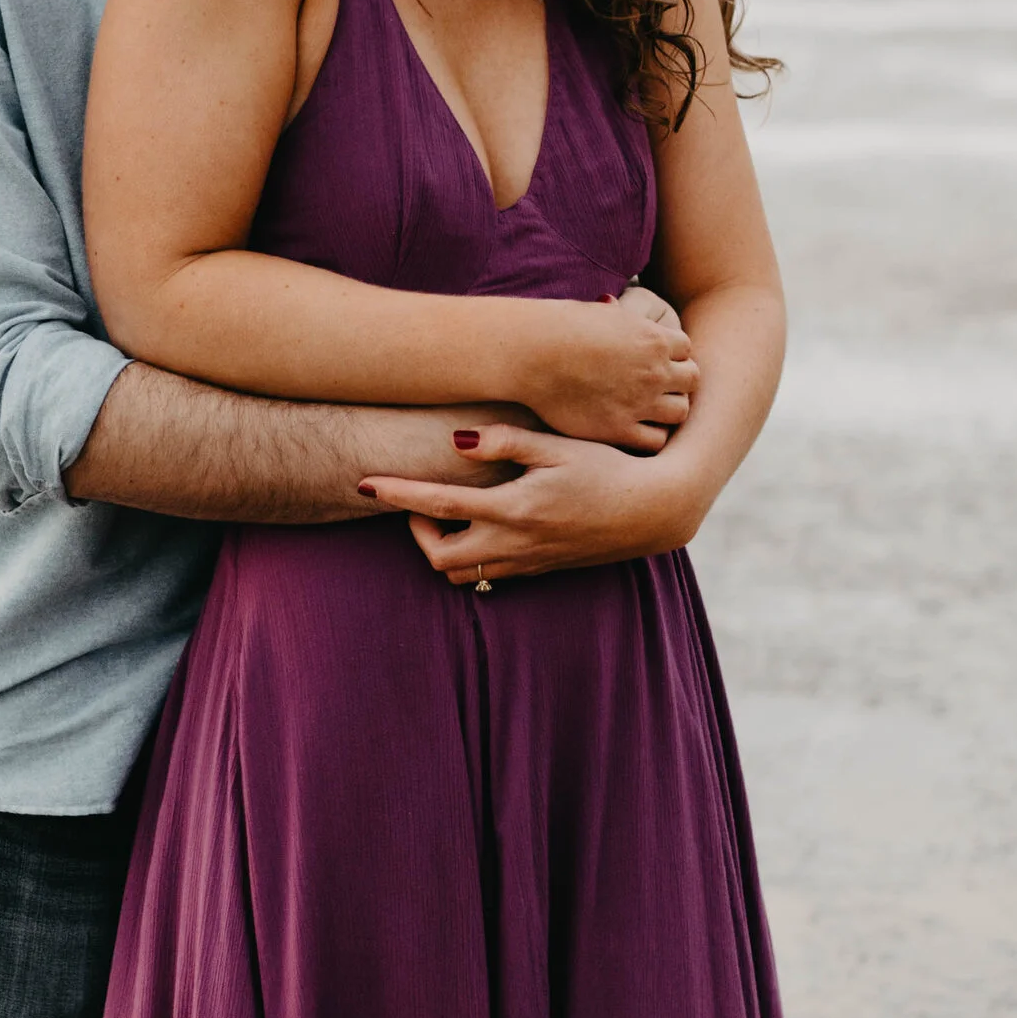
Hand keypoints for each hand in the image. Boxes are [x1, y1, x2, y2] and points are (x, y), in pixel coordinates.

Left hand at [352, 421, 696, 584]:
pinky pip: (488, 576)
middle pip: (438, 558)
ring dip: (443, 546)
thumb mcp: (557, 445)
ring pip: (461, 573)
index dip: (395, 495)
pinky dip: (470, 556)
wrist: (653, 511)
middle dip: (418, 532)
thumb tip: (456, 442)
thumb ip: (506, 441)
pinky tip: (479, 526)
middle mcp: (514, 544)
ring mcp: (527, 563)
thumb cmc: (607, 469)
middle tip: (421, 501)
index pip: (436, 505)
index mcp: (513, 509)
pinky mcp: (539, 570)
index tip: (363, 484)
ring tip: (449, 512)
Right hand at [514, 285, 696, 447]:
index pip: (686, 349)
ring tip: (646, 410)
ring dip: (667, 410)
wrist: (532, 352)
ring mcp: (640, 401)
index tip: (655, 362)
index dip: (671, 356)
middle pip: (691, 379)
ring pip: (680, 411)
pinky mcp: (620, 428)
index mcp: (653, 338)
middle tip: (655, 388)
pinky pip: (656, 440)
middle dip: (677, 382)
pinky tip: (631, 429)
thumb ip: (617, 316)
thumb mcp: (597, 312)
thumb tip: (612, 304)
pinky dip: (650, 435)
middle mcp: (654, 370)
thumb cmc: (557, 326)